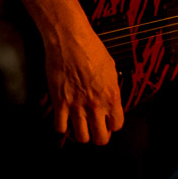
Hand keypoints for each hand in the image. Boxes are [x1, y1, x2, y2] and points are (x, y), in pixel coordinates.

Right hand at [43, 28, 124, 145]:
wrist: (70, 40)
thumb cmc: (90, 48)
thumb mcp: (111, 67)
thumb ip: (111, 87)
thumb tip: (110, 97)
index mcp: (112, 95)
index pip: (117, 124)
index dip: (112, 125)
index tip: (108, 122)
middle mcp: (96, 104)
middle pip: (100, 138)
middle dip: (98, 136)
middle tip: (94, 129)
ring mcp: (77, 105)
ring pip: (81, 138)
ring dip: (81, 134)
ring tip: (79, 126)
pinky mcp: (59, 103)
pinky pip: (60, 128)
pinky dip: (61, 127)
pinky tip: (63, 119)